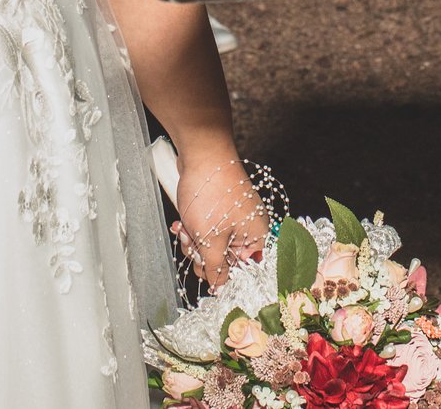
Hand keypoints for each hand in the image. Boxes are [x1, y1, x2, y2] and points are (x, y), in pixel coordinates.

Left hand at [171, 149, 265, 288]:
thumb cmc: (211, 192)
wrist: (201, 155)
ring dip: (194, 240)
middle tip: (195, 242)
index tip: (207, 269)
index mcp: (257, 237)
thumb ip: (216, 269)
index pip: (242, 270)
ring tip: (187, 227)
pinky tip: (184, 222)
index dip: (222, 273)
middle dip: (203, 254)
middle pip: (224, 259)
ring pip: (211, 244)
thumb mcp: (210, 240)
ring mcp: (233, 216)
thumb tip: (220, 286)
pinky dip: (193, 228)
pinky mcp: (219, 208)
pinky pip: (206, 228)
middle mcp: (249, 227)